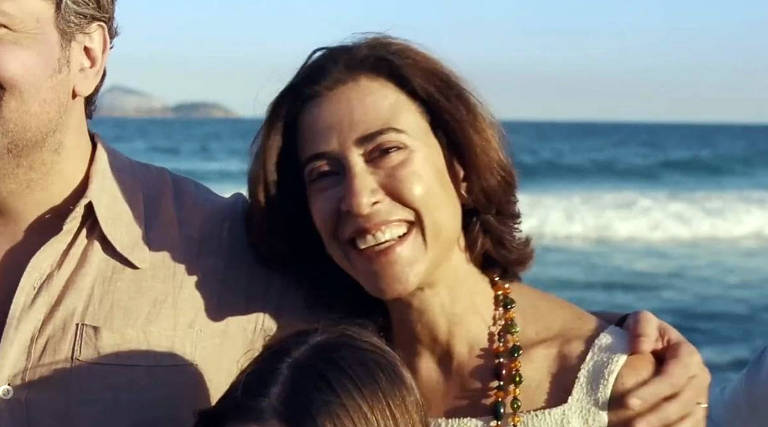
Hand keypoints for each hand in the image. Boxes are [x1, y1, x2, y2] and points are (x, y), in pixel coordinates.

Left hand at [620, 310, 710, 425]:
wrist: (647, 347)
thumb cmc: (641, 333)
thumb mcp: (641, 321)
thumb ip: (642, 327)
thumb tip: (640, 347)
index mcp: (689, 355)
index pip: (673, 377)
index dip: (652, 391)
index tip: (628, 402)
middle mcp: (700, 378)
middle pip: (682, 403)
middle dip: (656, 416)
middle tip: (631, 426)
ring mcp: (700, 397)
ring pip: (688, 420)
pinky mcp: (696, 412)